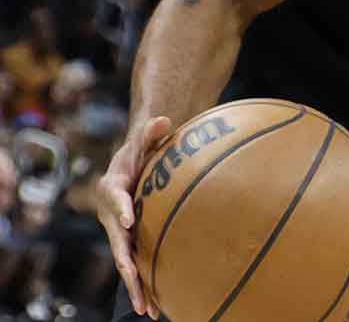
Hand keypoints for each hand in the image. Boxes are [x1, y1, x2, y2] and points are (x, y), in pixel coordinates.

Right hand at [96, 116, 171, 319]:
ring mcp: (121, 232)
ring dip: (136, 285)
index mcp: (112, 188)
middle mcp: (113, 215)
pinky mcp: (133, 241)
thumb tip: (163, 119)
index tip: (127, 220)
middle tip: (134, 278)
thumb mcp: (144, 139)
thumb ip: (151, 131)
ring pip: (126, 261)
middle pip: (117, 241)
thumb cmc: (141, 151)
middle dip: (125, 262)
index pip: (114, 197)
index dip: (120, 208)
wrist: (133, 165)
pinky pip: (138, 264)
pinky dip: (145, 284)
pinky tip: (158, 306)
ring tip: (148, 309)